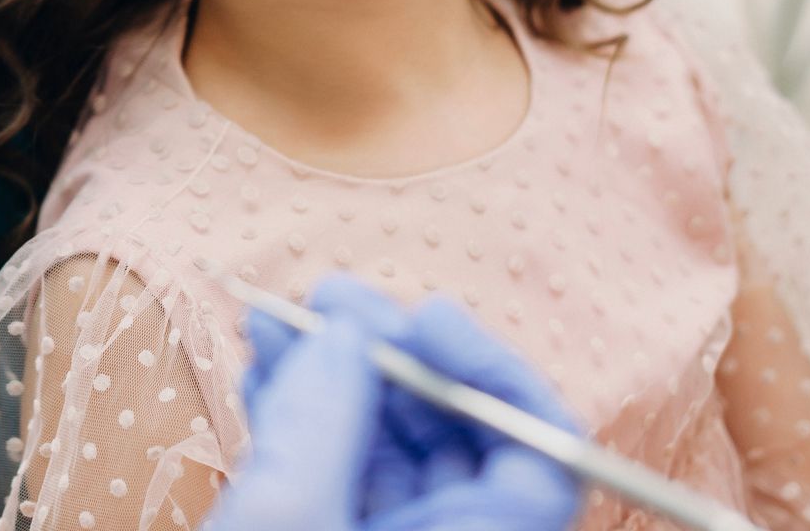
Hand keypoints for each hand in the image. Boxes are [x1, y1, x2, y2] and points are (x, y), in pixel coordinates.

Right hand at [209, 273, 581, 530]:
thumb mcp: (287, 519)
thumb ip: (322, 426)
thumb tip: (344, 335)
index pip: (542, 457)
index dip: (494, 375)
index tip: (425, 318)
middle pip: (458, 437)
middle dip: (392, 354)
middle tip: (329, 300)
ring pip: (389, 446)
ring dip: (333, 369)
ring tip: (275, 319)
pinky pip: (339, 467)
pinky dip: (303, 411)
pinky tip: (266, 363)